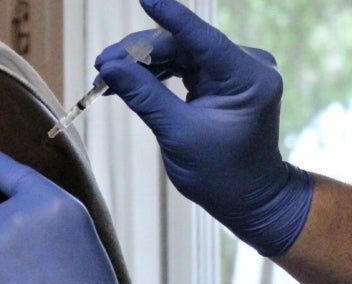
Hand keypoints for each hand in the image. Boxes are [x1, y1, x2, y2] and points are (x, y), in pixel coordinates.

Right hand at [96, 0, 312, 256]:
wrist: (249, 199)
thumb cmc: (222, 175)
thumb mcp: (178, 135)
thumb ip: (145, 96)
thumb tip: (110, 67)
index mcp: (249, 79)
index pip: (204, 38)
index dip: (171, 17)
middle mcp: (249, 68)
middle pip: (186, 45)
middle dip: (141, 54)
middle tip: (103, 66)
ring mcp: (238, 73)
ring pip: (182, 54)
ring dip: (145, 64)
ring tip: (107, 76)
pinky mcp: (225, 81)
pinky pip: (187, 67)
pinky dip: (158, 74)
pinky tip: (129, 80)